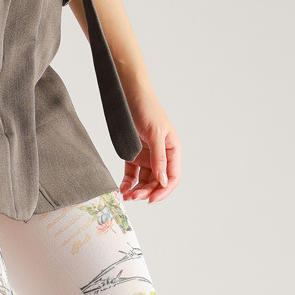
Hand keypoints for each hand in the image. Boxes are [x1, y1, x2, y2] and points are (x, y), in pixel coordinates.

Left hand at [120, 88, 179, 203]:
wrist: (128, 94)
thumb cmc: (146, 108)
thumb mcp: (155, 134)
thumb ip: (159, 158)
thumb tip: (163, 181)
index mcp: (172, 150)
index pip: (172, 177)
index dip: (163, 191)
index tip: (151, 199)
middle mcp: (161, 156)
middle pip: (157, 182)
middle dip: (147, 192)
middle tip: (134, 197)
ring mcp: (147, 157)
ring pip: (144, 181)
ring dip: (137, 190)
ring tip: (127, 195)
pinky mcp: (133, 155)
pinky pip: (132, 174)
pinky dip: (128, 183)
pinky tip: (122, 189)